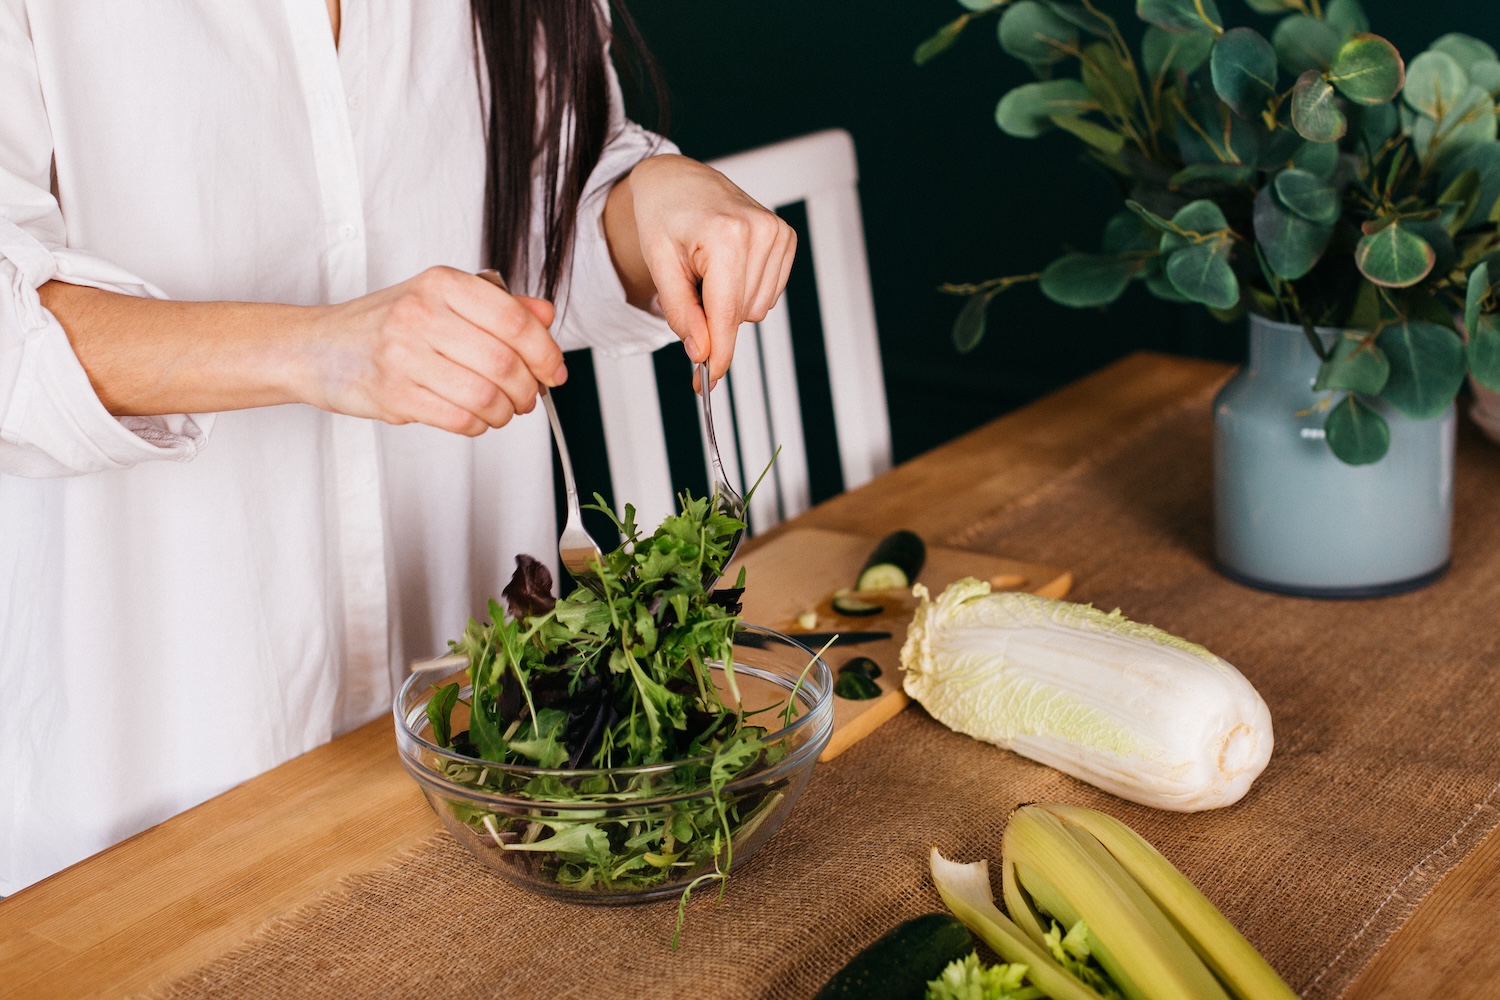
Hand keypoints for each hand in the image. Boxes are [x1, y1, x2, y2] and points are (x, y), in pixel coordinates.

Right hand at [302, 266, 564, 435]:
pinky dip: (478, 424)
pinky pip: (458, 419)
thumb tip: (546, 315)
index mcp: (440, 283)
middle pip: (504, 362)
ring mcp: (403, 355)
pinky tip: (475, 417)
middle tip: (528, 396)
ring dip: (505, 412)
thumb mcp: (441, 299)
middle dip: (527, 389)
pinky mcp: (392, 395)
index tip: (553, 370)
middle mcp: (420, 314)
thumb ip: (497, 306)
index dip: (545, 352)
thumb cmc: (386, 324)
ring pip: (484, 396)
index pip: (514, 320)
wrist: (316, 347)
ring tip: (502, 409)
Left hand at [605, 154, 796, 388]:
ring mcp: (778, 233)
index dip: (718, 353)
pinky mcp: (787, 239)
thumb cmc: (664, 215)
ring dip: (729, 304)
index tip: (707, 380)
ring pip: (757, 310)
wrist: (679, 180)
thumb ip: (681, 312)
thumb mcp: (659, 265)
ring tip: (708, 270)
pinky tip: (728, 267)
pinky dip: (744, 292)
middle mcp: (760, 231)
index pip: (727, 313)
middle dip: (713, 318)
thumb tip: (701, 351)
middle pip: (741, 315)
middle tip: (689, 287)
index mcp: (726, 234)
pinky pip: (768, 295)